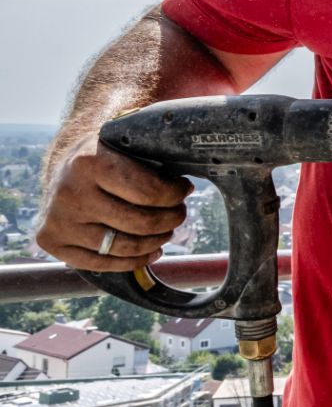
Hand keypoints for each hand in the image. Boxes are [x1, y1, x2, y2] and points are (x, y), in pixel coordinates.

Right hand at [35, 133, 191, 271]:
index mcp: (89, 162)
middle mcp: (69, 192)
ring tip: (167, 230)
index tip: (184, 189)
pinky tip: (150, 250)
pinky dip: (134, 261)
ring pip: (125, 247)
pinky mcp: (52, 241)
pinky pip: (103, 264)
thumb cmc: (109, 155)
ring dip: (157, 241)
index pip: (150, 192)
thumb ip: (158, 148)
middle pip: (141, 223)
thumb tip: (204, 150)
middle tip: (179, 212)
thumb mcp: (127, 142)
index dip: (176, 195)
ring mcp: (58, 219)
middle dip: (172, 219)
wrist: (64, 168)